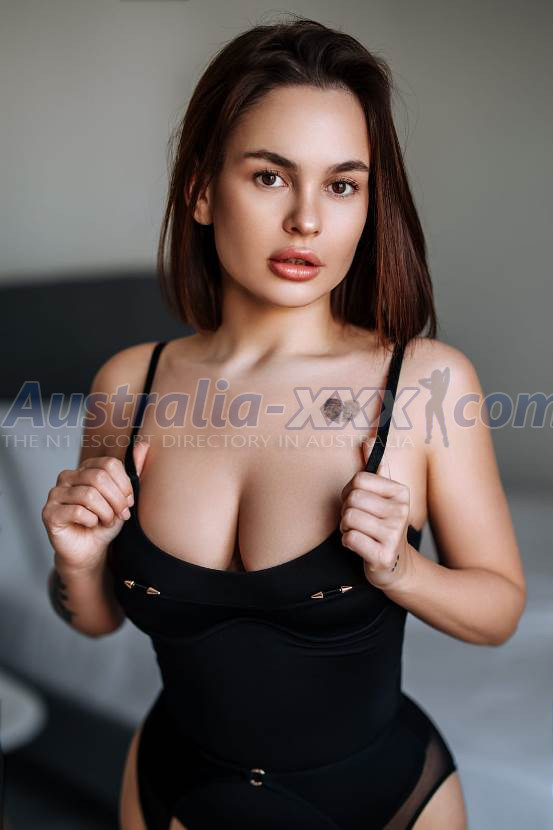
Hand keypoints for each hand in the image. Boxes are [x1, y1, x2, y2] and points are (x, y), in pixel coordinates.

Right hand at [41, 441, 149, 573]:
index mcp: (85, 468)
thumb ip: (133, 472)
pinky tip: (91, 525)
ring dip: (106, 512)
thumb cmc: (105, 522)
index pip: (109, 464)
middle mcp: (67, 477)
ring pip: (89, 495)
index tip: (129, 501)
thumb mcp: (123, 497)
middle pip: (99, 478)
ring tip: (107, 521)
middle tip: (121, 514)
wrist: (90, 550)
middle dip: (116, 500)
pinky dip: (91, 520)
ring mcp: (56, 494)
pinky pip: (76, 511)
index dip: (124, 484)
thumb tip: (143, 445)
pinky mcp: (49, 512)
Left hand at [339, 441, 410, 589]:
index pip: (359, 479)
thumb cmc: (382, 525)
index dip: (350, 491)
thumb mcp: (382, 495)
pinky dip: (348, 542)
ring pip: (349, 518)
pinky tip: (360, 546)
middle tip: (357, 520)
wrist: (396, 565)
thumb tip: (369, 440)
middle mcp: (401, 511)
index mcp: (401, 492)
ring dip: (346, 527)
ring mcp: (394, 534)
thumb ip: (374, 467)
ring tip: (359, 532)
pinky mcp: (384, 555)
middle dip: (347, 510)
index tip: (359, 502)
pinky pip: (350, 538)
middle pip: (352, 498)